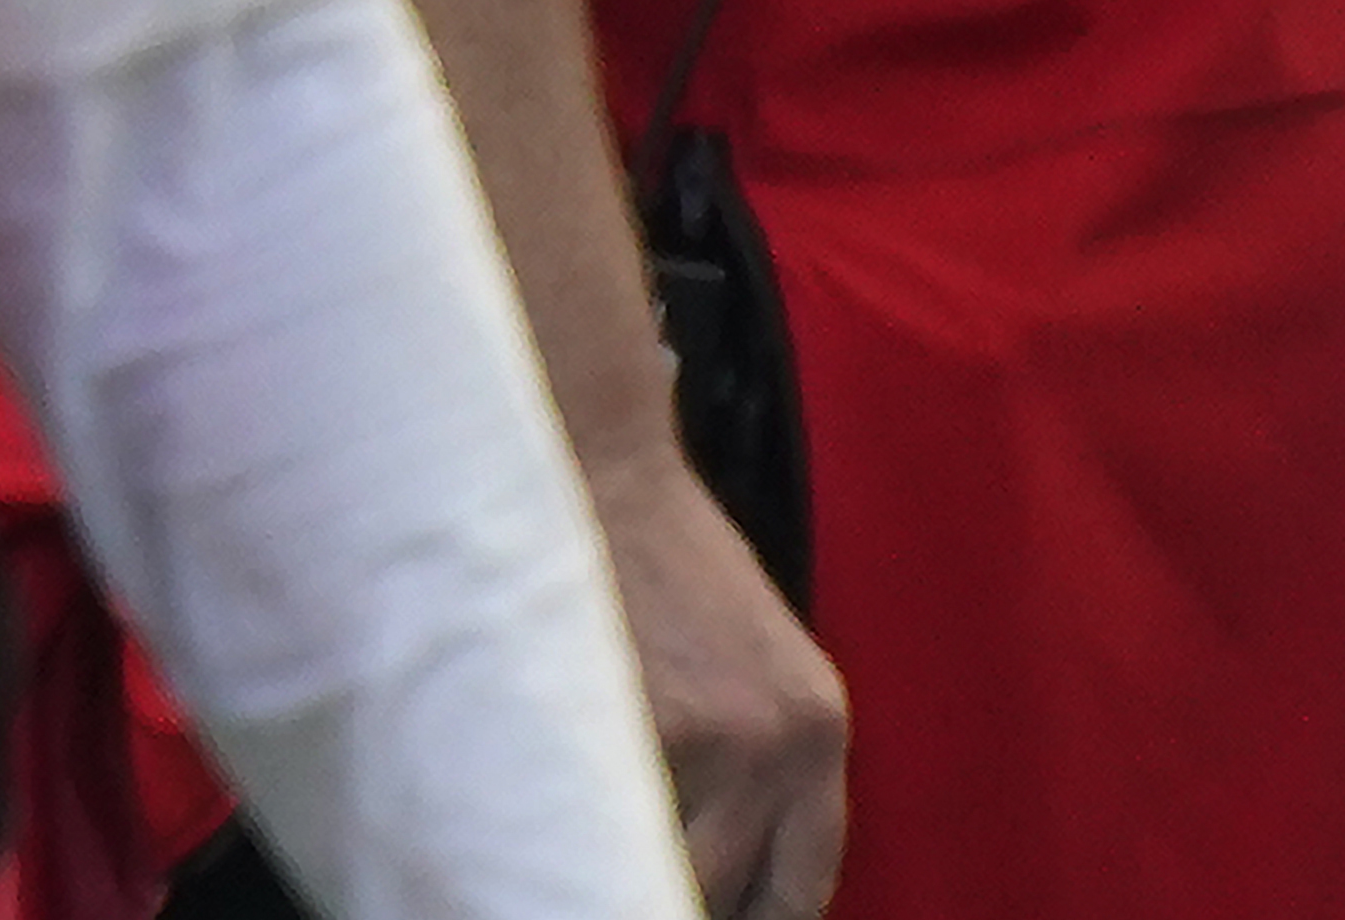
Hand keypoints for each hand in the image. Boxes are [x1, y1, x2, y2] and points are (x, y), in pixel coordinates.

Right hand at [588, 439, 846, 919]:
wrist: (595, 470)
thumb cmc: (657, 572)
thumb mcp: (749, 669)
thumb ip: (752, 772)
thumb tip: (712, 882)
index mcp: (816, 734)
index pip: (797, 896)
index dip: (744, 918)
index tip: (700, 910)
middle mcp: (778, 750)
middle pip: (716, 899)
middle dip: (664, 896)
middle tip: (616, 871)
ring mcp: (700, 747)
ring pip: (646, 882)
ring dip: (600, 875)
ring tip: (566, 846)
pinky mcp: (618, 734)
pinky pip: (578, 841)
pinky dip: (548, 847)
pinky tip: (528, 822)